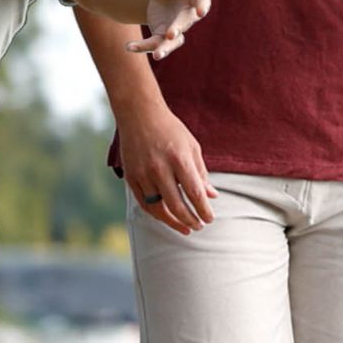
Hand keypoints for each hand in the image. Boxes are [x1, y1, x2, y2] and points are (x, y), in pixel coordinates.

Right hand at [120, 104, 216, 234]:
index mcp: (179, 159)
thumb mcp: (191, 147)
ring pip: (158, 208)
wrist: (139, 114)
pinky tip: (167, 218)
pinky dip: (156, 214)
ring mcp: (143, 174)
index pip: (194, 193)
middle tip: (199, 226)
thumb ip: (201, 173)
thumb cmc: (170, 130)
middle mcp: (159, 168)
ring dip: (173, 222)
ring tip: (185, 228)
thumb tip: (211, 197)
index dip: (203, 210)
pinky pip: (144, 203)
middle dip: (190, 220)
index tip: (209, 219)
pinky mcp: (130, 177)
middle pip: (176, 205)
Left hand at [128, 0, 210, 59]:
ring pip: (172, 42)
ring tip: (156, 56)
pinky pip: (153, 44)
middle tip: (171, 35)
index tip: (201, 11)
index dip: (202, 6)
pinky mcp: (162, 36)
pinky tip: (128, 46)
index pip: (202, 1)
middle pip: (184, 24)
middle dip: (178, 29)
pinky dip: (142, 47)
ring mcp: (176, 29)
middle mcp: (188, 16)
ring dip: (164, 49)